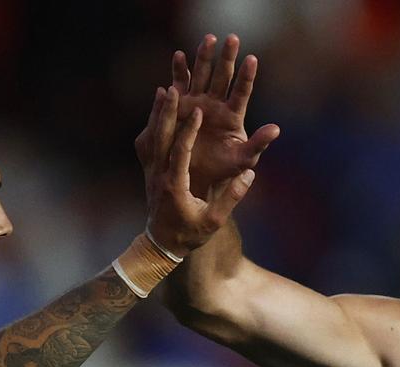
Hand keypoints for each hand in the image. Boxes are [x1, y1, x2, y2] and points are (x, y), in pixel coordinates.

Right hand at [135, 33, 279, 196]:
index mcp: (233, 114)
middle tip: (232, 38)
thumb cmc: (222, 168)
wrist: (195, 177)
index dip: (247, 76)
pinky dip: (179, 70)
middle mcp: (216, 103)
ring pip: (202, 74)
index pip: (242, 91)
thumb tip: (277, 129)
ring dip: (205, 56)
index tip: (252, 59)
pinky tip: (180, 55)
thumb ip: (258, 143)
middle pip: (223, 76)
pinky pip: (180, 84)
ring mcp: (197, 101)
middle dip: (227, 57)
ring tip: (209, 39)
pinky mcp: (180, 104)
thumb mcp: (243, 158)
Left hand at [139, 86, 255, 255]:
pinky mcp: (148, 170)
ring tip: (166, 89)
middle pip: (160, 139)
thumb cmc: (191, 233)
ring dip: (158, 113)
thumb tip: (250, 175)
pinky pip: (149, 142)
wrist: (162, 244)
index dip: (188, 131)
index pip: (180, 153)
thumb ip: (231, 197)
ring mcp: (151, 172)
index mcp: (175, 186)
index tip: (198, 112)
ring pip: (152, 137)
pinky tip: (157, 106)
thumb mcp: (214, 220)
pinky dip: (153, 122)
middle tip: (173, 90)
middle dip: (166, 113)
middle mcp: (159, 175)